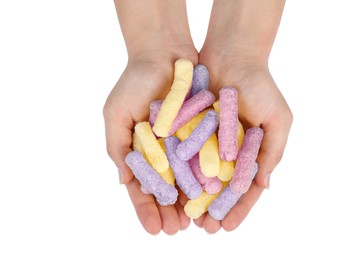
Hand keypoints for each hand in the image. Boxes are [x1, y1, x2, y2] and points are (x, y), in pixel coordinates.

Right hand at [103, 50, 197, 234]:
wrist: (165, 53)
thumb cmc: (134, 82)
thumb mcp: (116, 114)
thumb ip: (116, 147)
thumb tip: (123, 182)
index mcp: (139, 151)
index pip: (142, 187)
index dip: (146, 210)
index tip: (154, 230)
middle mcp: (162, 151)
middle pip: (166, 189)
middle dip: (170, 212)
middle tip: (177, 231)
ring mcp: (182, 143)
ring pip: (188, 179)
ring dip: (191, 202)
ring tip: (196, 223)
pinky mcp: (202, 132)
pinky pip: (205, 159)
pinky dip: (208, 177)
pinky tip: (212, 196)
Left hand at [194, 49, 292, 232]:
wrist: (232, 55)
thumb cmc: (262, 86)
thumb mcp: (278, 119)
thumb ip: (273, 152)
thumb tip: (266, 187)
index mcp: (251, 152)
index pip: (245, 187)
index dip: (238, 208)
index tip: (228, 227)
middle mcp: (228, 150)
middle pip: (220, 186)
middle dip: (213, 208)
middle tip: (205, 229)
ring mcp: (207, 141)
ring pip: (199, 175)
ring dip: (194, 197)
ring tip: (186, 217)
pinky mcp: (189, 129)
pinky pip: (183, 153)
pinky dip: (178, 171)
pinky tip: (171, 188)